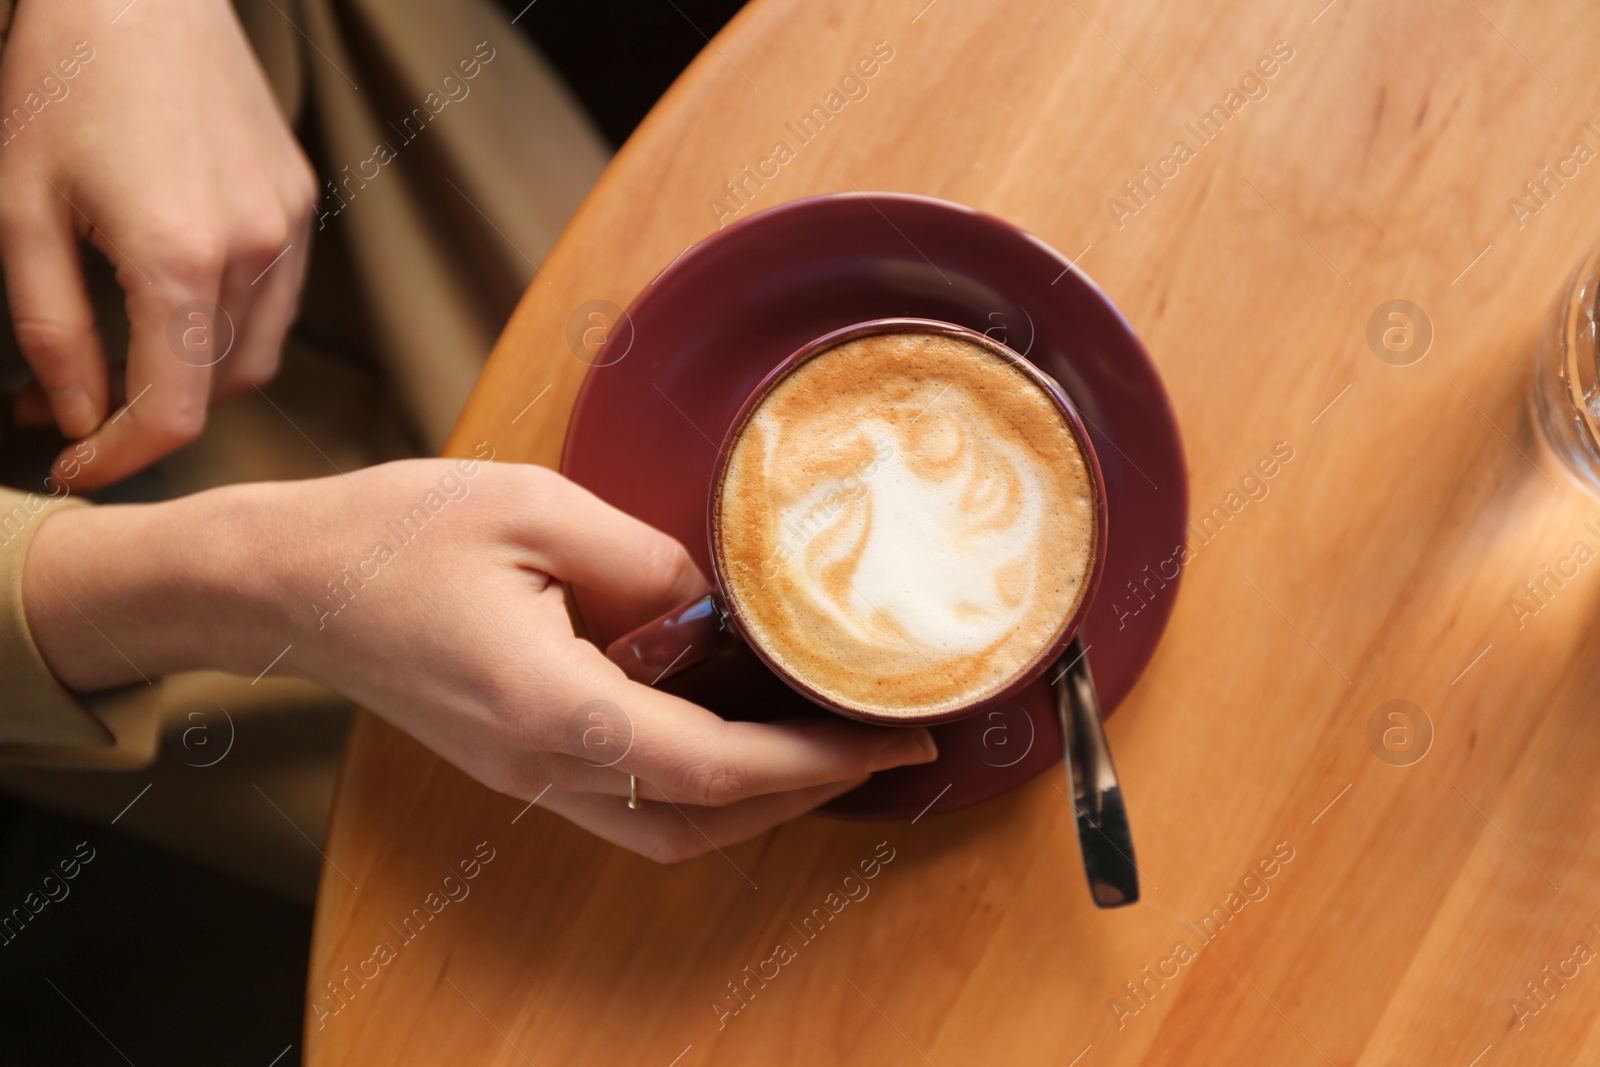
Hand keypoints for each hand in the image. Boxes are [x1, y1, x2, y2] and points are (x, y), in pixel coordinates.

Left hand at [0, 0, 316, 487]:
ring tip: (120, 349)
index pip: (174, 411)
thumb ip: (51, 329)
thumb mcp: (16, 210)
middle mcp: (252, 249)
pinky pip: (272, 299)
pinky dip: (223, 324)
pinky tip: (170, 295)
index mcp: (178, 255)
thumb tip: (78, 417)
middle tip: (66, 398)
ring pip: (253, 352)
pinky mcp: (297, 204)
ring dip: (191, 375)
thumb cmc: (62, 80)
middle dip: (143, 412)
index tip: (74, 468)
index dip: (121, 458)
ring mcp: (286, 226)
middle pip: (216, 389)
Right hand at [22, 459, 937, 860]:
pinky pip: (632, 802)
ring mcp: (526, 775)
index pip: (715, 767)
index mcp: (553, 706)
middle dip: (807, 794)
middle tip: (884, 743)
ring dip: (760, 800)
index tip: (892, 736)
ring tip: (828, 741)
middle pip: (703, 823)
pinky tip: (740, 731)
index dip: (816, 761)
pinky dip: (705, 786)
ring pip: (669, 829)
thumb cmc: (396, 535)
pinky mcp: (518, 762)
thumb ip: (650, 560)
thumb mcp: (537, 508)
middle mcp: (543, 764)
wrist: (291, 581)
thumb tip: (720, 607)